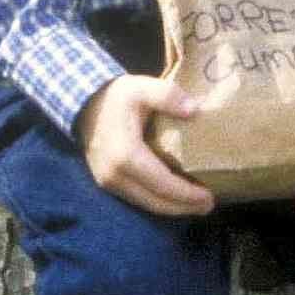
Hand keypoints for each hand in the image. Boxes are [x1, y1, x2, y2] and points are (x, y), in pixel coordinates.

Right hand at [76, 74, 215, 216]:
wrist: (85, 105)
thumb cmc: (116, 97)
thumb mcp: (141, 87)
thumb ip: (167, 95)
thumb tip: (194, 110)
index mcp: (125, 155)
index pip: (161, 184)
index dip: (186, 194)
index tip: (209, 197)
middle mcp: (115, 175)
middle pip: (155, 201)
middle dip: (183, 207)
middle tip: (209, 205)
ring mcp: (109, 182)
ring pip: (145, 204)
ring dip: (171, 207)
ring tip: (196, 204)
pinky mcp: (108, 183)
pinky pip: (137, 198)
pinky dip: (158, 201)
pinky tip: (174, 197)